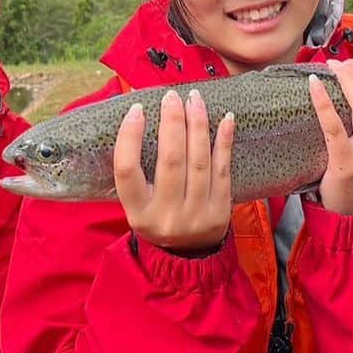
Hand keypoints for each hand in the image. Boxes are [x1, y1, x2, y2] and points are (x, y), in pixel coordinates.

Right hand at [114, 89, 234, 252]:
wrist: (189, 256)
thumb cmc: (159, 217)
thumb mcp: (138, 203)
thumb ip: (136, 169)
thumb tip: (136, 113)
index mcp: (138, 213)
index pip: (127, 171)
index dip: (130, 137)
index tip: (137, 109)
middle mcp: (166, 216)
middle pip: (169, 160)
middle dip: (172, 122)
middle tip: (172, 96)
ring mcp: (196, 215)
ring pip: (198, 161)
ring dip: (198, 125)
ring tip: (194, 100)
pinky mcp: (221, 211)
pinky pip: (223, 169)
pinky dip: (224, 142)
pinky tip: (225, 118)